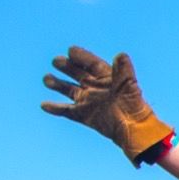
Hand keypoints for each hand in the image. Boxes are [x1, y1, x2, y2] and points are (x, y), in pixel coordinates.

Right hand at [41, 46, 174, 165]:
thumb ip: (123, 70)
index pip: (91, 64)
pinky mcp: (84, 115)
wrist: (133, 129)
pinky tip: (43, 105)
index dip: (81, 56)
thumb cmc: (134, 105)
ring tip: (46, 79)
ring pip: (69, 90)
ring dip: (58, 84)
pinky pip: (67, 111)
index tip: (70, 50)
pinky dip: (55, 108)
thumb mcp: (129, 85)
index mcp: (107, 78)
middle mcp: (96, 88)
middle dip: (67, 67)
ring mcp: (89, 101)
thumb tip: (121, 55)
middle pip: (78, 74)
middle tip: (55, 61)